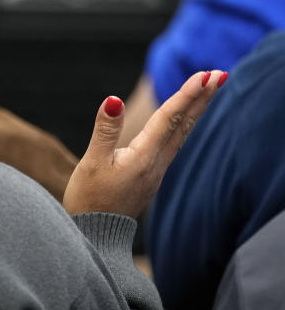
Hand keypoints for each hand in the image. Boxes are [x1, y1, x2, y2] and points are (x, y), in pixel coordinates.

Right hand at [64, 70, 225, 217]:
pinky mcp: (150, 177)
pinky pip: (173, 144)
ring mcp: (155, 172)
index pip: (169, 119)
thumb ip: (105, 130)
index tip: (205, 75)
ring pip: (182, 135)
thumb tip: (113, 100)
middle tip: (219, 74)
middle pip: (184, 125)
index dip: (186, 95)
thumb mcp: (92, 163)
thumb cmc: (90, 199)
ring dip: (195, 110)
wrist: (95, 234)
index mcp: (143, 157)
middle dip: (201, 98)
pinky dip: (183, 126)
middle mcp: (156, 164)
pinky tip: (184, 121)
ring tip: (208, 91)